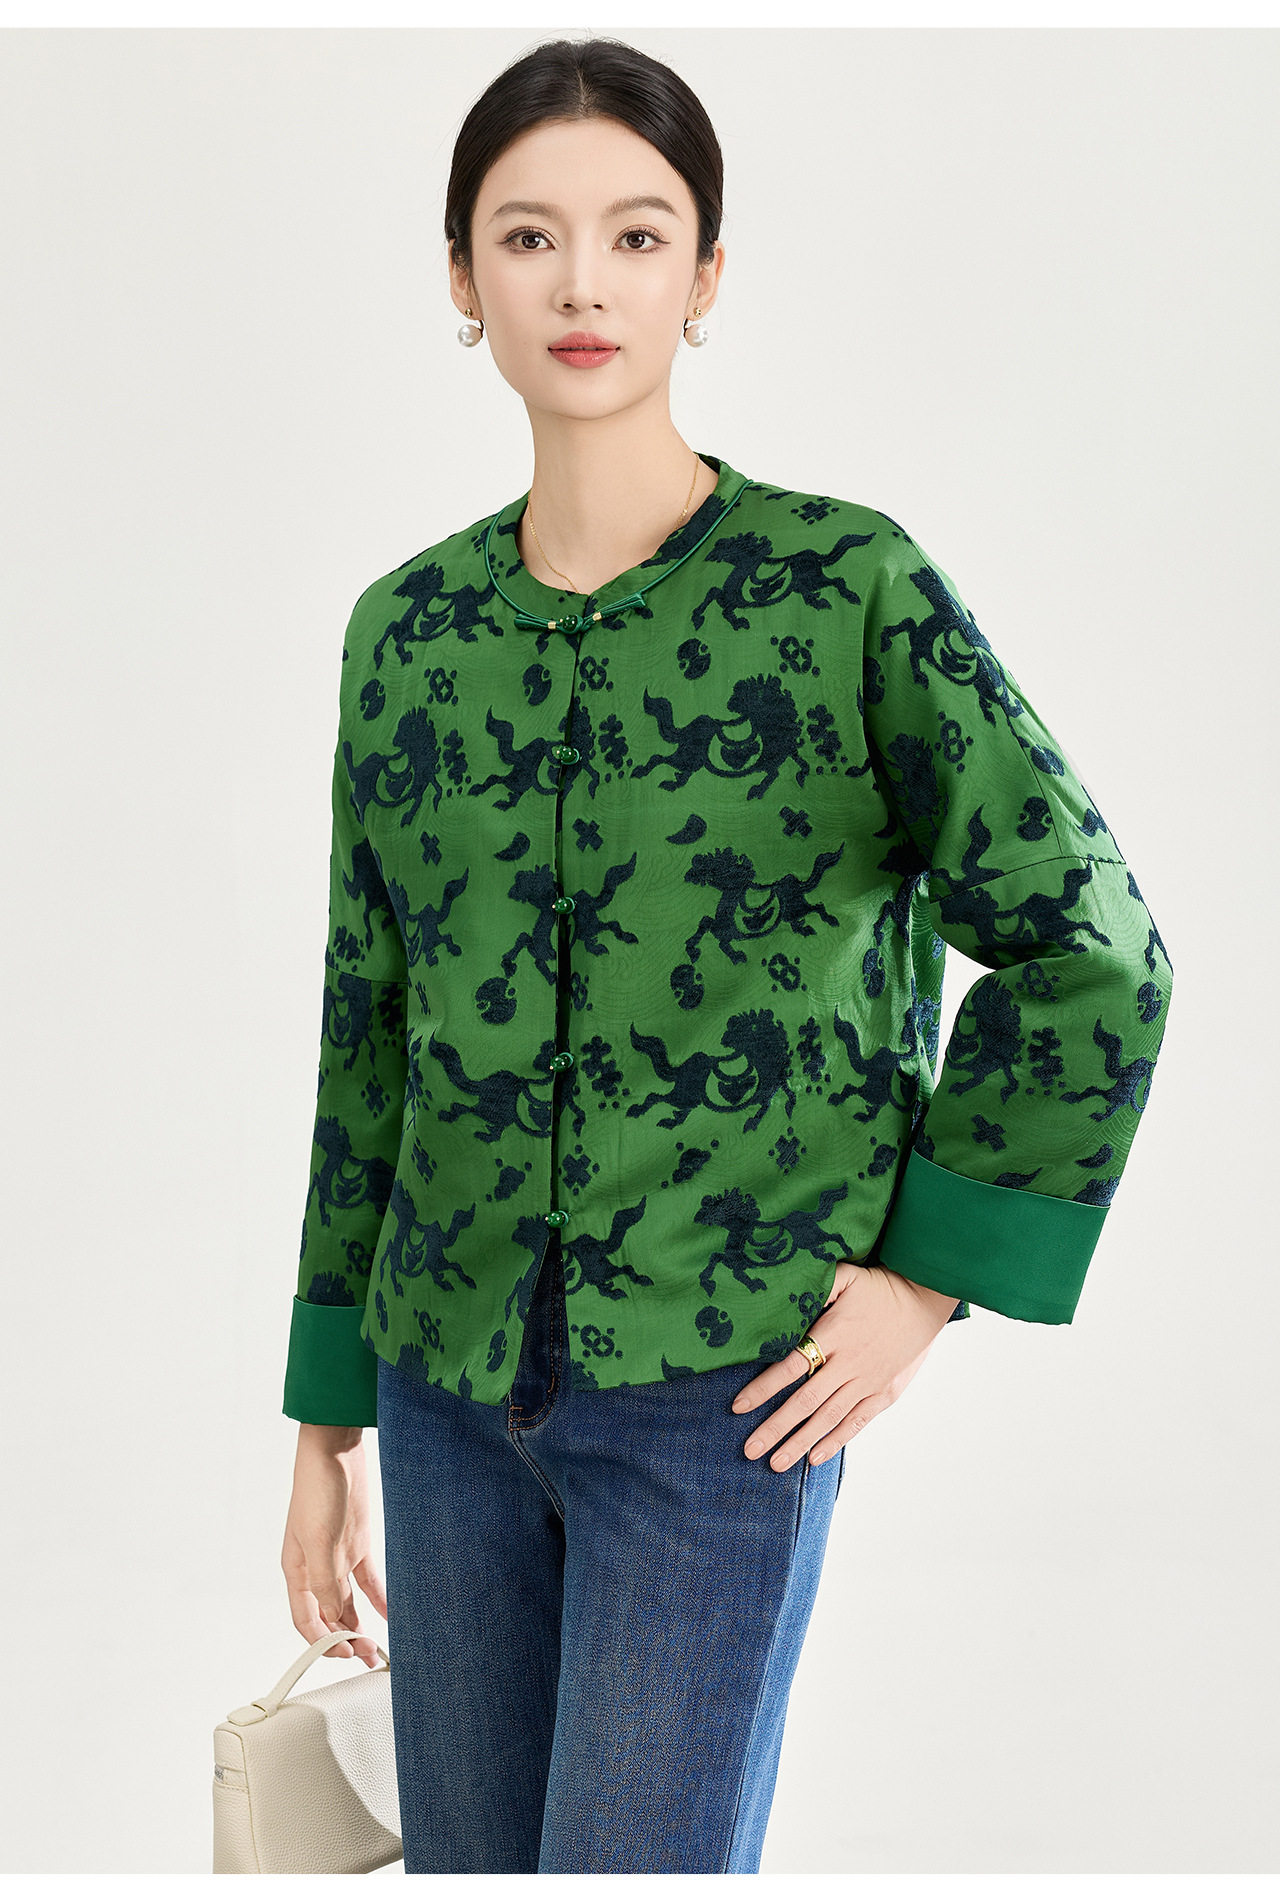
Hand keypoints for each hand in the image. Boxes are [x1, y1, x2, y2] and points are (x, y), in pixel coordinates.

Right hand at [281, 1424, 387, 1667]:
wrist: (336, 1450)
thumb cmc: (319, 1491)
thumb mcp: (320, 1542)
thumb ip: (325, 1583)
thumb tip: (335, 1619)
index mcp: (297, 1571)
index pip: (306, 1620)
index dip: (323, 1642)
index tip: (347, 1654)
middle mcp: (314, 1569)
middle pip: (328, 1615)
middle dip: (345, 1638)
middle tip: (370, 1656)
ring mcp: (337, 1557)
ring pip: (347, 1602)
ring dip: (360, 1625)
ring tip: (378, 1648)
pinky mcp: (357, 1544)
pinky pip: (368, 1581)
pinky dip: (378, 1599)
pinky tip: (390, 1615)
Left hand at [731, 1260, 957, 1470]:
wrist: (925, 1300)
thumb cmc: (879, 1287)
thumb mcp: (846, 1276)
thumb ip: (817, 1286)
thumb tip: (786, 1291)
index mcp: (834, 1335)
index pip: (791, 1366)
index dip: (763, 1388)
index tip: (738, 1406)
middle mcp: (849, 1364)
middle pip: (805, 1401)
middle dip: (775, 1427)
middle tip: (749, 1450)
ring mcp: (867, 1382)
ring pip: (828, 1418)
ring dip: (800, 1442)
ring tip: (775, 1463)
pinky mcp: (884, 1393)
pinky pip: (856, 1422)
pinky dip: (835, 1441)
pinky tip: (815, 1458)